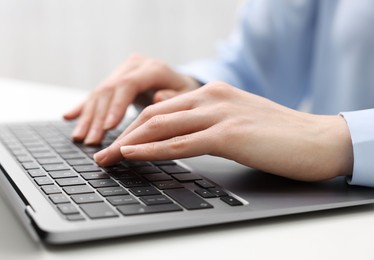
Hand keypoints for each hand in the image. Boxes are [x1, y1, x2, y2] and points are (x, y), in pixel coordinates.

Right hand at [63, 53, 199, 144]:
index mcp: (153, 68)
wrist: (181, 83)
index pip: (129, 84)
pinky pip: (96, 94)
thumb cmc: (186, 94)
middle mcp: (134, 66)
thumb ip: (174, 98)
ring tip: (80, 138)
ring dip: (88, 118)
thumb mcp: (188, 97)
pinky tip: (68, 117)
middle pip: (110, 90)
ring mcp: (122, 71)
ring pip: (100, 93)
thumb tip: (158, 99)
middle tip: (93, 142)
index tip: (109, 127)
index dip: (117, 106)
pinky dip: (82, 108)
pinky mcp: (114, 80)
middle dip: (99, 118)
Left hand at [94, 82, 352, 181]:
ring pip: (162, 126)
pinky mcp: (229, 135)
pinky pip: (181, 142)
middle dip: (124, 135)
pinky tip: (132, 155)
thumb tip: (171, 113)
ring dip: (130, 143)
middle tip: (102, 153)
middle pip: (154, 115)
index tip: (117, 142)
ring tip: (108, 158)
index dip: (134, 125)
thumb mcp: (235, 117)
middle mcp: (211, 98)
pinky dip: (152, 149)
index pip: (161, 107)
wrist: (316, 139)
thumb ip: (203, 115)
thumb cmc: (277, 133)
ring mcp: (219, 114)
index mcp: (212, 93)